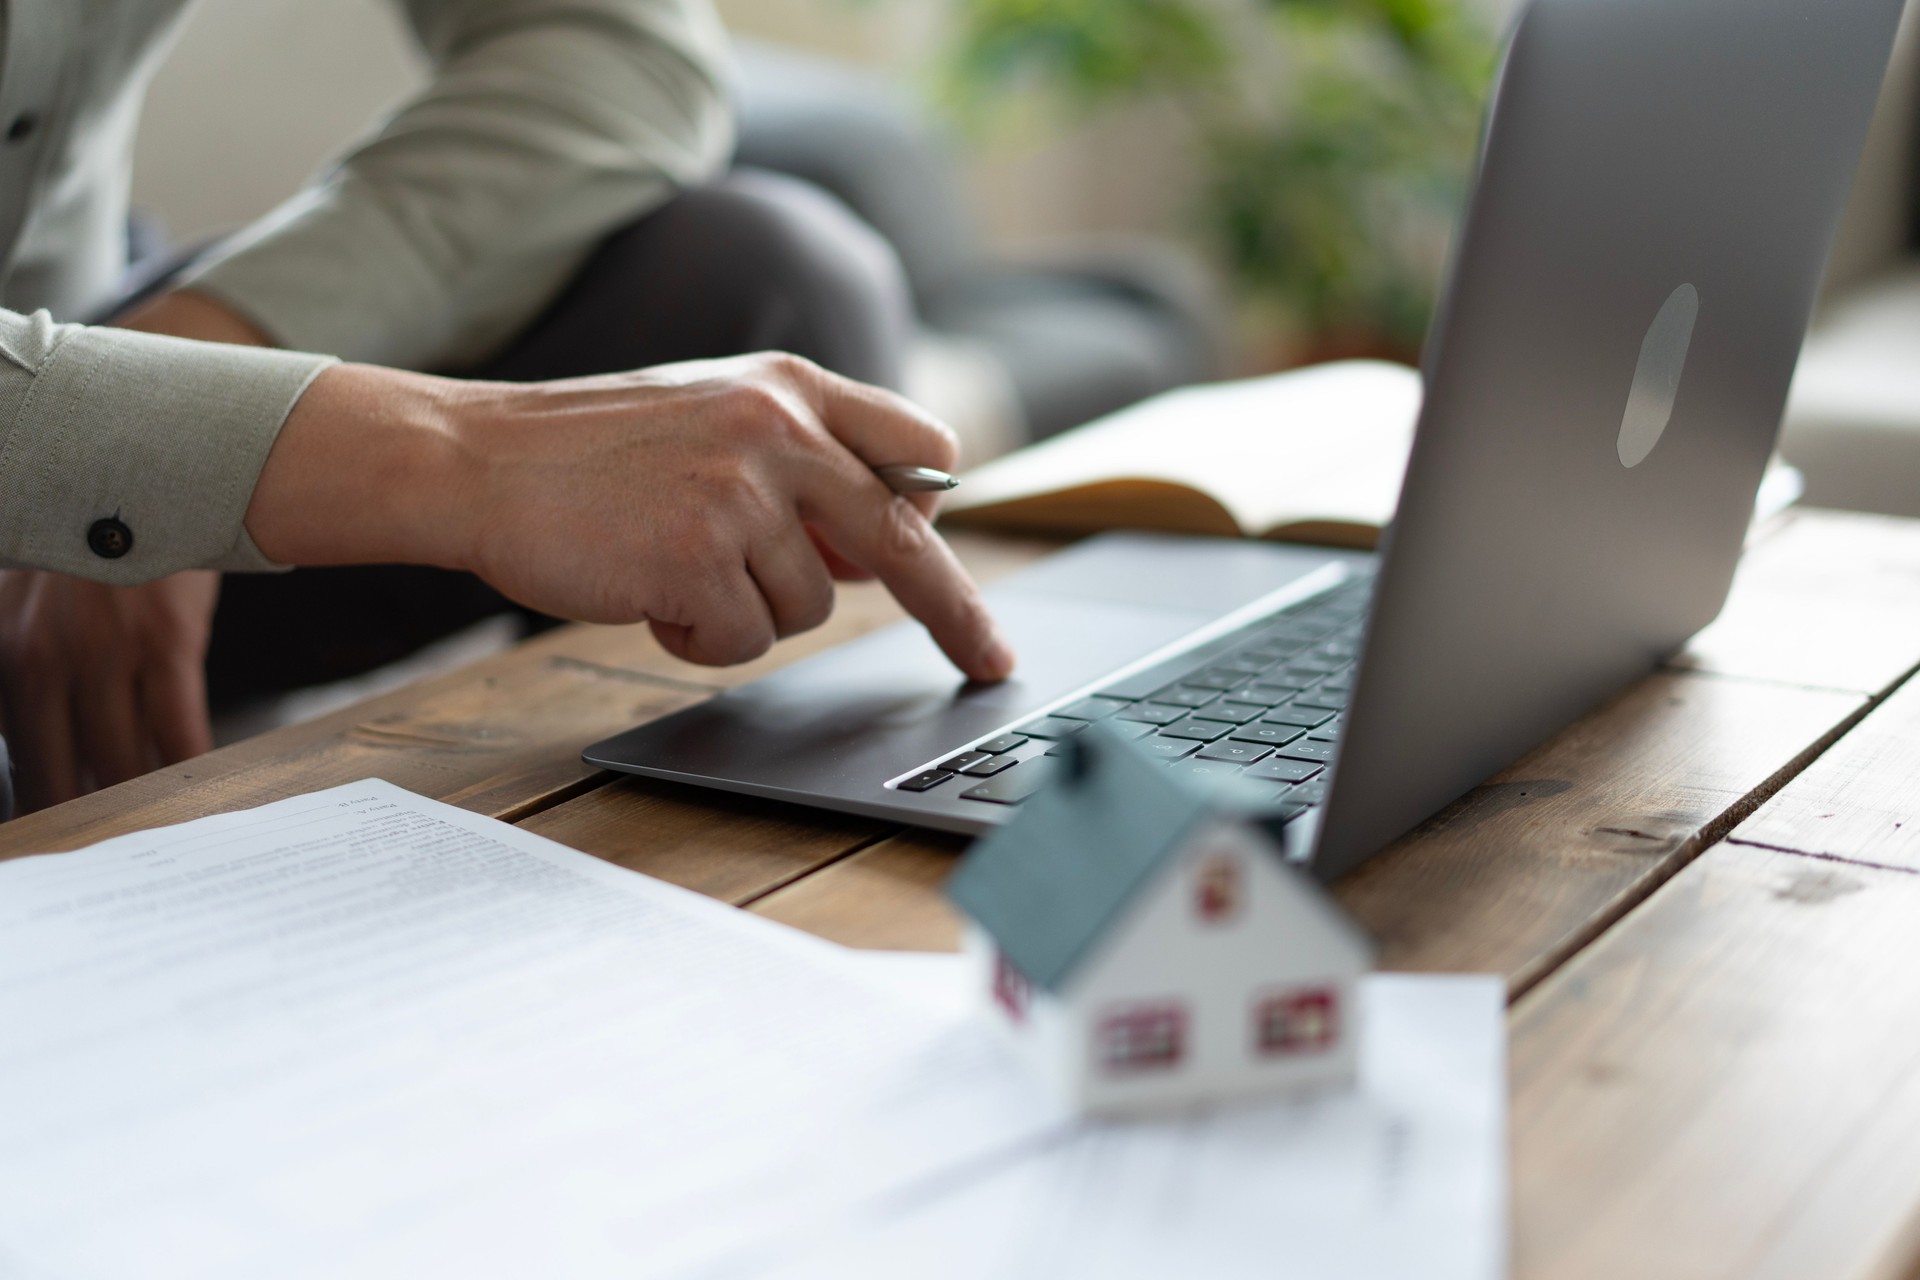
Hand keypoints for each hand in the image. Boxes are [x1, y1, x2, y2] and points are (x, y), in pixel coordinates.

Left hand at [0, 292, 257, 812]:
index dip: (34, 807)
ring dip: (142, 808)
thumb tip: (52, 735)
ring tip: (165, 839)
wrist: (148, 457)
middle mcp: (37, 660)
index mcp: (0, 653)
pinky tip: (204, 794)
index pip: (11, 757)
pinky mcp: (163, 644)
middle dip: (81, 826)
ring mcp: (102, 655)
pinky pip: (176, 735)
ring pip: (117, 764)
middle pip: (53, 776)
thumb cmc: (94, 532)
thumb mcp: (31, 591)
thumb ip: (30, 662)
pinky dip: (189, 773)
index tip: (58, 842)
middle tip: (111, 860)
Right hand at [248, 352, 1016, 680]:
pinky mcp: (699, 558)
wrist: (477, 460)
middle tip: (990, 663)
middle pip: (905, 542)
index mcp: (791, 387)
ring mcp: (742, 494)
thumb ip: (799, 465)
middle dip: (955, 614)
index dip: (940, 513)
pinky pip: (745, 639)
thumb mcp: (713, 419)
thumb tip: (879, 548)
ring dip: (750, 611)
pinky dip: (700, 638)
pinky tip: (649, 595)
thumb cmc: (592, 453)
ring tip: (675, 568)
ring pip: (810, 606)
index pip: (918, 448)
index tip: (962, 561)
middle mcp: (781, 430)